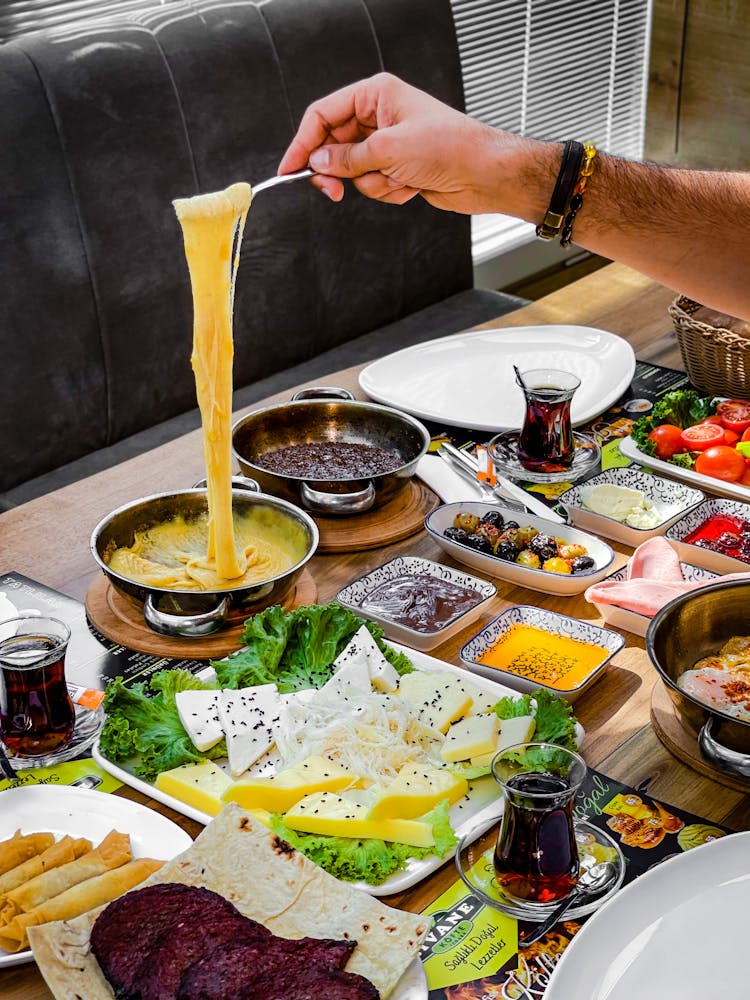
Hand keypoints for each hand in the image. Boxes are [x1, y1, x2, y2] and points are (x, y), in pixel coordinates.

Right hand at [277, 72, 527, 213]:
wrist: (483, 174)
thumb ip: (347, 158)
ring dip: (372, 183)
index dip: (303, 142)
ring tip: (398, 179)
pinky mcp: (396, 168)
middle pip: (334, 146)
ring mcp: (387, 144)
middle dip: (339, 170)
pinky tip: (410, 186)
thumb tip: (318, 162)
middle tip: (333, 189)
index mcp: (375, 95)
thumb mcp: (389, 150)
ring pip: (353, 171)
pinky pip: (373, 185)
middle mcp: (379, 116)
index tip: (290, 168)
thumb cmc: (449, 147)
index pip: (323, 115)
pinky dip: (388, 191)